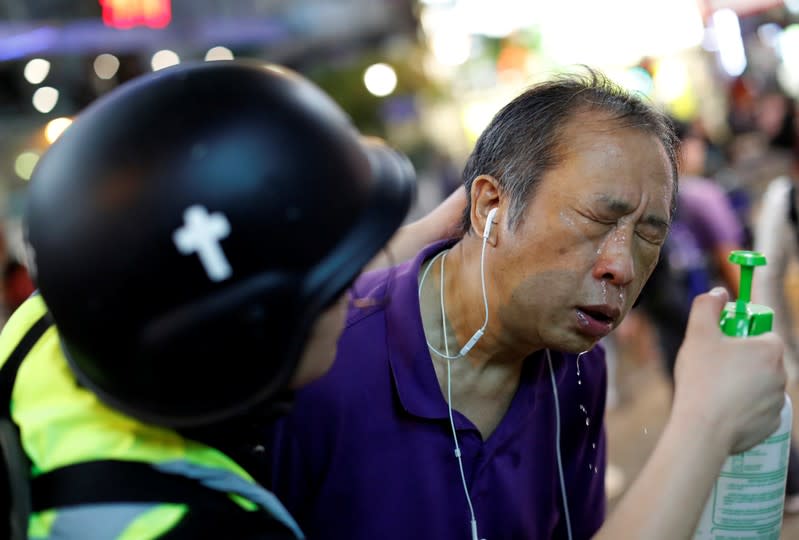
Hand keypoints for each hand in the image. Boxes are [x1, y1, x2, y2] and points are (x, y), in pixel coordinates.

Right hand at [671, 287, 785, 454]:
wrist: (703, 429)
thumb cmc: (702, 378)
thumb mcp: (698, 333)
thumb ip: (707, 305)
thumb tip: (719, 292)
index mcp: (770, 348)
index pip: (759, 332)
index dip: (737, 336)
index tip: (718, 344)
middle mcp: (782, 374)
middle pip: (759, 359)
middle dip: (738, 360)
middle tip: (711, 366)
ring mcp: (778, 401)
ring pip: (757, 384)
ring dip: (740, 384)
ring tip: (712, 390)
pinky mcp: (770, 424)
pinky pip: (756, 409)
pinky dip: (742, 408)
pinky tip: (720, 409)